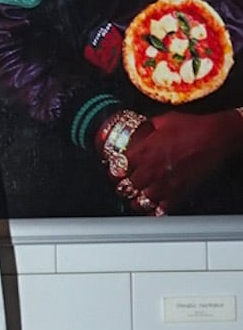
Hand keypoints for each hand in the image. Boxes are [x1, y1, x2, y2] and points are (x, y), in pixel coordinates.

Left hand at [121, 109, 242, 213]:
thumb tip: (142, 128)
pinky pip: (161, 209)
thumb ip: (148, 127)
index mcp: (143, 151)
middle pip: (126, 187)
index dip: (114, 172)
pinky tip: (154, 206)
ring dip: (137, 200)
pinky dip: (155, 209)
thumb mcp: (163, 120)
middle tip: (125, 186)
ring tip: (136, 198)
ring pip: (140, 201)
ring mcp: (164, 183)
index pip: (116, 168)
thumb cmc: (193, 127)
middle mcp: (150, 169)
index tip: (115, 172)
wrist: (215, 137)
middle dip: (123, 187)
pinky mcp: (179, 193)